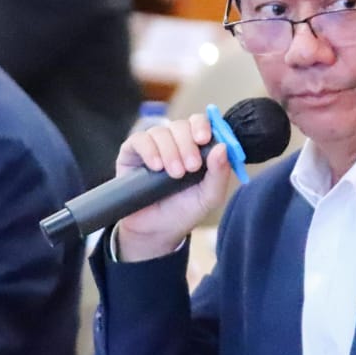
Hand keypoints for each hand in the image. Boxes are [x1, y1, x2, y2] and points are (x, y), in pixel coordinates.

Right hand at [113, 113, 232, 261]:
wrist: (156, 231)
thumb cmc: (184, 210)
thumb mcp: (209, 197)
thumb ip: (219, 174)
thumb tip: (223, 148)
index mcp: (196, 147)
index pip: (200, 123)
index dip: (202, 126)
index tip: (204, 139)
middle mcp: (174, 142)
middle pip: (181, 125)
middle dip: (187, 145)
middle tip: (190, 167)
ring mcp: (153, 146)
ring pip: (161, 131)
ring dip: (170, 151)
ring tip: (174, 174)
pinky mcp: (132, 153)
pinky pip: (140, 140)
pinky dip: (150, 150)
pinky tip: (155, 167)